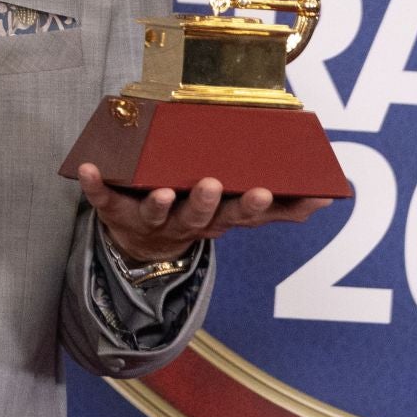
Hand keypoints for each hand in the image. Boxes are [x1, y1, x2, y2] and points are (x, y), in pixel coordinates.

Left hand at [76, 163, 331, 261]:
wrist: (140, 248)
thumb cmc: (195, 216)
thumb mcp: (237, 215)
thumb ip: (279, 208)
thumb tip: (329, 197)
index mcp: (216, 220)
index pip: (241, 215)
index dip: (253, 205)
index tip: (267, 189)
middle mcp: (185, 223)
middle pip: (198, 216)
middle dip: (207, 202)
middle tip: (214, 185)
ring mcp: (149, 220)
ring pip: (156, 214)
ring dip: (158, 202)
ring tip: (162, 191)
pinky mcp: (116, 213)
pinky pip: (103, 199)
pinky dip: (94, 184)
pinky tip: (87, 168)